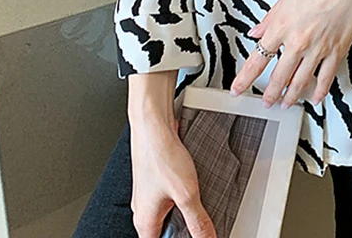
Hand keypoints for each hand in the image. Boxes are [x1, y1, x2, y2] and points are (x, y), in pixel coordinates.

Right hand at [128, 74, 216, 237]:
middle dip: (184, 227)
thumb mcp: (186, 193)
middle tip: (200, 219)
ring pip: (168, 211)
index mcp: (145, 222)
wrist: (152, 125)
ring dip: (183, 208)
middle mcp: (143, 210)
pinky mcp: (155, 179)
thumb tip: (208, 237)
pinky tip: (193, 182)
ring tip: (198, 199)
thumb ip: (198, 220)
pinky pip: (168, 194)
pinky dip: (181, 193)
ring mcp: (148, 194)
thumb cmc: (160, 155)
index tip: (195, 234)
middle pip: (166, 230)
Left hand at [230, 0, 351, 107]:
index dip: (245, 78)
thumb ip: (271, 16)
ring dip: (291, 97)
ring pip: (300, 81)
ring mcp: (318, 48)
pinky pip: (326, 77)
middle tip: (265, 102)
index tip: (237, 89)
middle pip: (278, 76)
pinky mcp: (338, 50)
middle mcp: (298, 40)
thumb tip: (258, 30)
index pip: (257, 58)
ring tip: (285, 104)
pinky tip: (315, 97)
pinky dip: (319, 91)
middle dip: (269, 93)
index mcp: (282, 24)